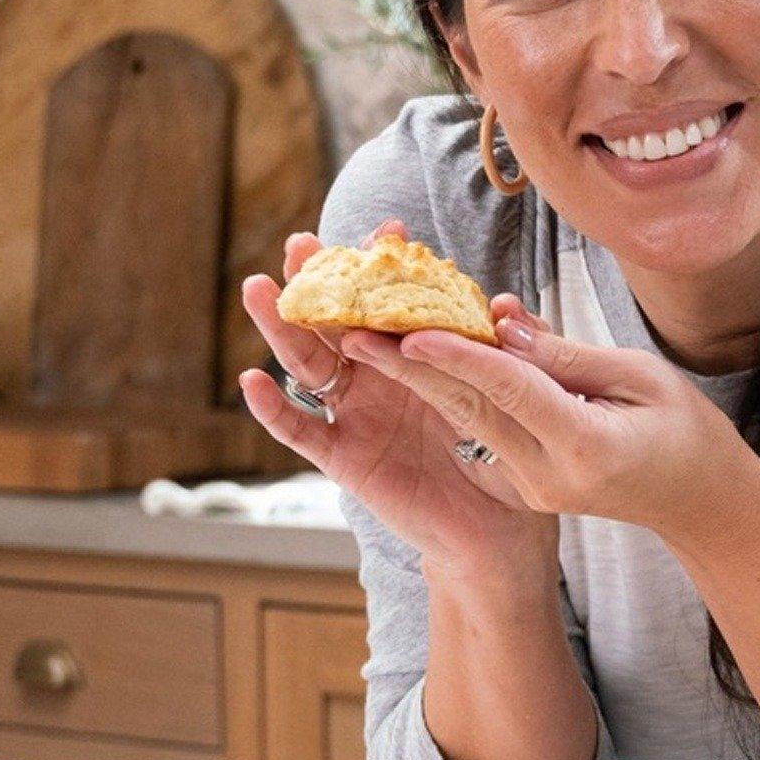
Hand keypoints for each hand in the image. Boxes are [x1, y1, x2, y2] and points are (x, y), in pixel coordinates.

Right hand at [240, 225, 550, 586]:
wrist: (497, 529)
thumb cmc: (503, 457)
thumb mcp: (506, 396)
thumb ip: (501, 353)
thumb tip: (507, 307)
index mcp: (412, 355)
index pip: (390, 300)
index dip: (385, 266)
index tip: (390, 231)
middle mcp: (376, 378)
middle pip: (334, 320)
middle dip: (317, 280)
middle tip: (302, 244)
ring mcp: (354, 414)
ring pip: (307, 364)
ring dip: (280, 327)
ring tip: (260, 288)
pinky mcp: (343, 458)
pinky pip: (302, 431)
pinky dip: (273, 409)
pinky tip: (252, 380)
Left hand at [337, 310, 759, 557]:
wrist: (700, 506)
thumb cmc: (687, 433)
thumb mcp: (642, 378)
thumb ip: (567, 355)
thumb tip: (502, 323)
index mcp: (586, 450)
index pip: (512, 393)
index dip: (461, 358)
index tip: (411, 331)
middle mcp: (549, 476)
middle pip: (471, 410)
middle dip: (408, 367)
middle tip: (352, 328)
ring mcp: (534, 486)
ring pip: (469, 419)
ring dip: (416, 376)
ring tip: (362, 335)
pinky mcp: (527, 484)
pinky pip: (485, 429)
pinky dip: (453, 391)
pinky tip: (414, 360)